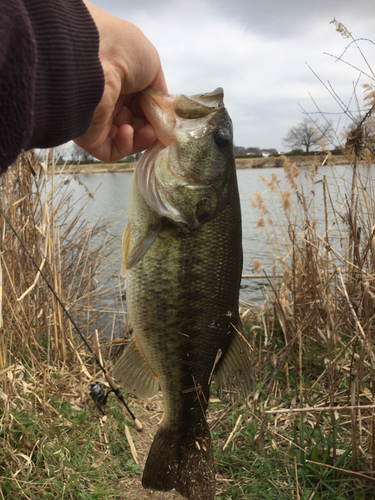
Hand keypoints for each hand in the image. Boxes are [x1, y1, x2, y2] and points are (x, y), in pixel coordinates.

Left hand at [75, 1, 166, 161]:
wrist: (94, 59)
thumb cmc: (124, 54)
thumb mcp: (152, 64)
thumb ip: (159, 90)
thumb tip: (162, 109)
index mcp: (120, 82)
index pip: (141, 105)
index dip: (155, 113)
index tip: (167, 119)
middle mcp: (108, 100)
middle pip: (136, 123)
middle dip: (151, 128)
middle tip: (158, 127)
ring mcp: (98, 120)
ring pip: (127, 140)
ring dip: (142, 138)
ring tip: (147, 131)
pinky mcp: (90, 138)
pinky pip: (112, 151)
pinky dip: (126, 146)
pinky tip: (127, 131)